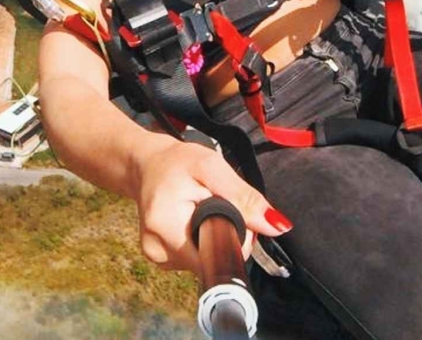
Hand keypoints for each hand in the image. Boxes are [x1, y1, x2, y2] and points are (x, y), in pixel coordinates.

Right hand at [135, 139, 290, 270]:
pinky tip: (196, 220)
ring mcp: (158, 258)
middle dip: (226, 237)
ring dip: (214, 238)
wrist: (146, 164)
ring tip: (205, 209)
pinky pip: (195, 258)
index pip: (217, 256)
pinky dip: (202, 241)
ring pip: (205, 260)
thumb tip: (275, 226)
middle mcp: (158, 250)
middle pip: (212, 260)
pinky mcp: (161, 259)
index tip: (236, 215)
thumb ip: (244, 197)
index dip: (236, 240)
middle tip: (221, 205)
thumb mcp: (211, 167)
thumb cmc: (175, 162)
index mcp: (166, 228)